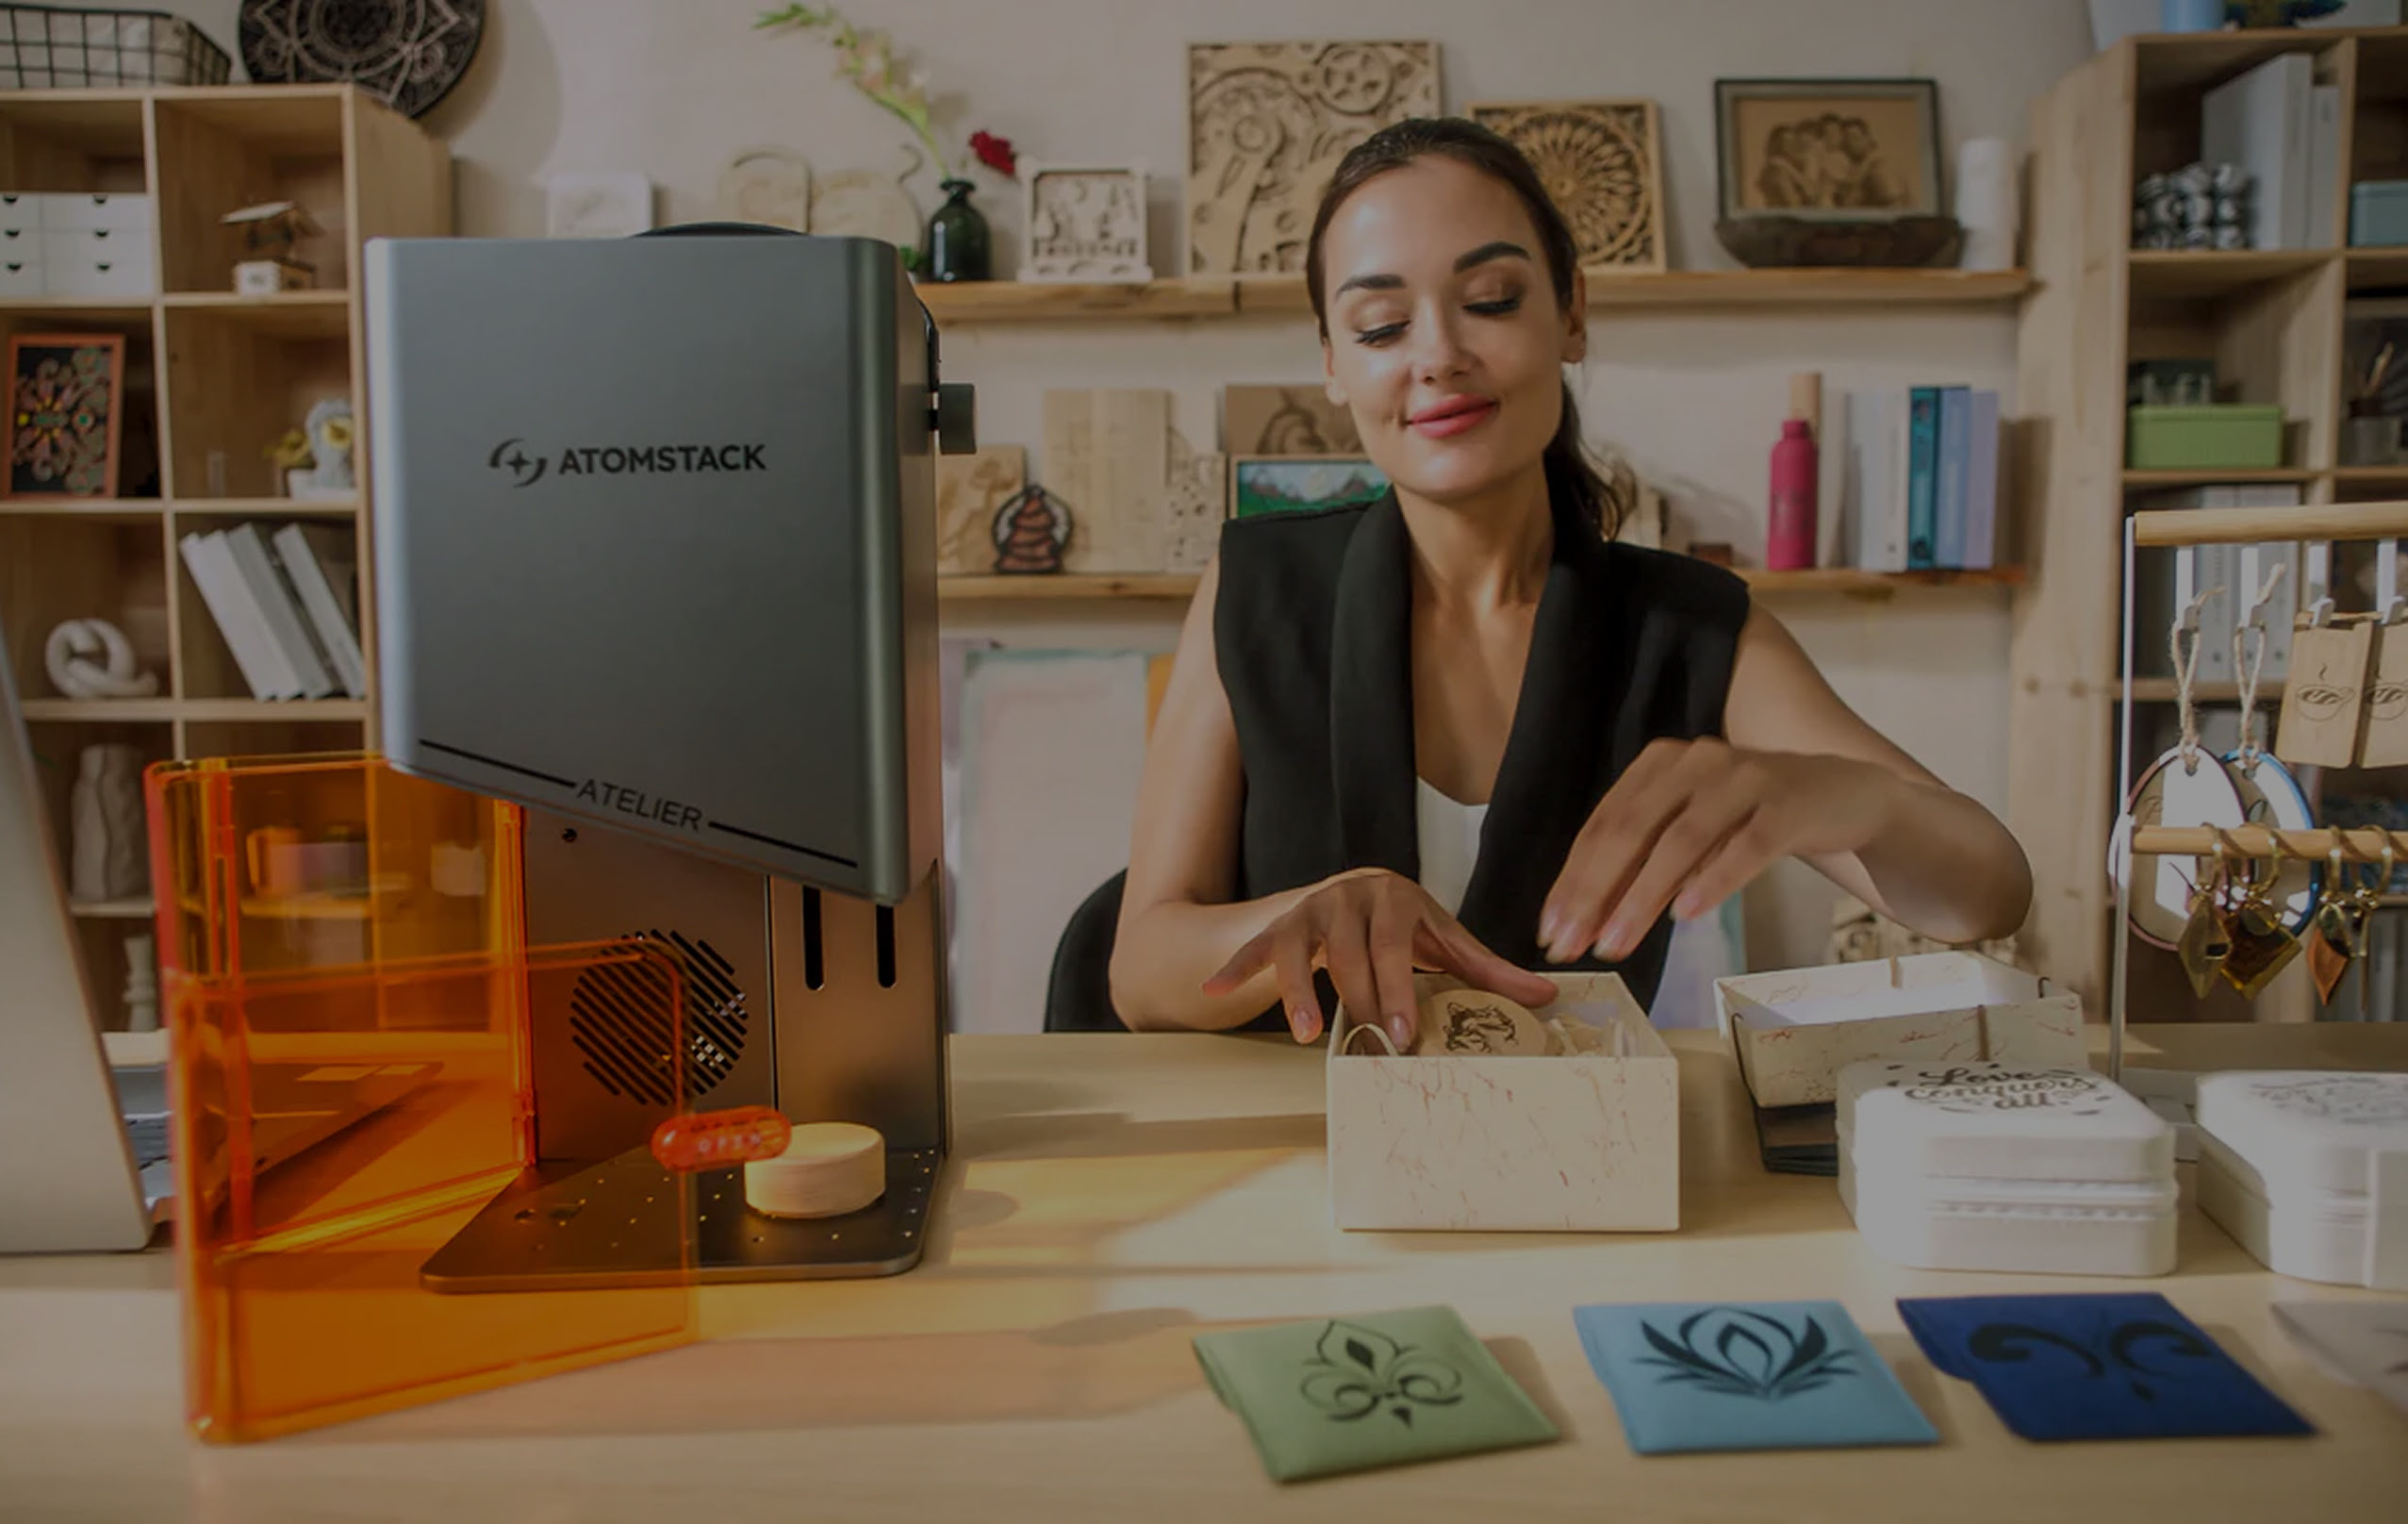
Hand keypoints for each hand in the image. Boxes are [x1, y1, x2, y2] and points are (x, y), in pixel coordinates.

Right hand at [1201, 868, 1561, 1047]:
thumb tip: (1548, 995)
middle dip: (1360, 1003)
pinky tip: (1216, 988)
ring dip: (1300, 993)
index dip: (1399, 989)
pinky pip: (1255, 948)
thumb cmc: (1402, 925)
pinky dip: (1236, 967)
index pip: (1395, 945)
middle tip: (1371, 1048)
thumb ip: (1487, 969)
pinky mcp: (1277, 925)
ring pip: (1299, 949)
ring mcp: (1308, 909)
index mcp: (1394, 897)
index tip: (1404, 1033)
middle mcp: (1348, 896)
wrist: (1349, 891)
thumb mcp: (1443, 940)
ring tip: (1307, 1036)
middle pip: (1349, 954)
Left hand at [1539, 738, 1897, 963]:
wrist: (1845, 797)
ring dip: (1642, 896)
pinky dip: (1714, 879)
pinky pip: (1747, 846)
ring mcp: (1746, 778)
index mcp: (1661, 763)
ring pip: (1682, 840)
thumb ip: (1643, 861)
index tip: (1550, 932)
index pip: (1605, 824)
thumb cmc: (1752, 821)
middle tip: (1570, 944)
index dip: (1573, 879)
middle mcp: (1697, 761)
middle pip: (1632, 829)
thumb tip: (1584, 919)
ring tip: (1616, 943)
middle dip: (1595, 891)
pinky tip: (1687, 913)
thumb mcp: (1691, 832)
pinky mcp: (1790, 805)